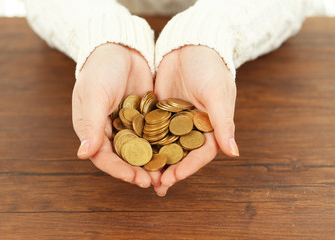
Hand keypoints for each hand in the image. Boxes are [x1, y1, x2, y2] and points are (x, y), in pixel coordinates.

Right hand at [72, 43, 156, 187]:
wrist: (121, 48)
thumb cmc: (100, 70)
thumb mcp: (94, 95)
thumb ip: (91, 124)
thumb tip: (83, 154)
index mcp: (93, 129)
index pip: (105, 157)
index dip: (119, 170)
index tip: (135, 179)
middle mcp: (111, 131)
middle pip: (124, 158)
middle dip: (138, 171)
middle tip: (154, 182)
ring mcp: (129, 125)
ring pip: (140, 150)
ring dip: (151, 162)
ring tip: (165, 175)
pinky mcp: (145, 118)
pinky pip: (153, 135)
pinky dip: (160, 145)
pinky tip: (173, 153)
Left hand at [154, 45, 238, 195]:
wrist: (191, 45)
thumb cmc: (210, 68)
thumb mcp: (217, 95)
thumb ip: (223, 123)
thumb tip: (234, 153)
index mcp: (210, 127)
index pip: (199, 154)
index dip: (186, 168)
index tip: (172, 179)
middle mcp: (191, 127)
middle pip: (180, 154)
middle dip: (168, 171)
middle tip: (154, 186)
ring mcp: (174, 120)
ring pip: (164, 145)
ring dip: (154, 161)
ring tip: (140, 176)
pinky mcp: (159, 111)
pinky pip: (151, 128)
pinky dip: (143, 140)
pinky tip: (130, 151)